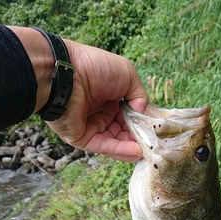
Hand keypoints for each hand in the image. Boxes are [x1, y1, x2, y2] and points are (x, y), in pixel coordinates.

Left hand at [47, 40, 147, 161]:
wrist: (65, 74)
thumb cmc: (94, 68)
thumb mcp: (127, 74)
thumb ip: (139, 94)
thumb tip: (142, 113)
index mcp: (110, 97)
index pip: (130, 115)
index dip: (142, 122)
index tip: (156, 130)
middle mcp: (102, 113)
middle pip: (125, 131)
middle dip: (140, 137)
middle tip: (155, 145)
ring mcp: (92, 127)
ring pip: (117, 141)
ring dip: (133, 147)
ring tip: (148, 151)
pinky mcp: (83, 139)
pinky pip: (105, 146)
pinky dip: (121, 150)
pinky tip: (136, 152)